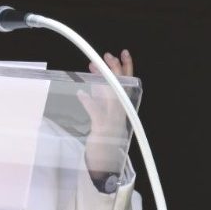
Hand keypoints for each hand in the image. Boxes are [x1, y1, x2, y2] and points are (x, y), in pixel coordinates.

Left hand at [76, 50, 133, 184]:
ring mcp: (114, 119)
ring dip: (104, 81)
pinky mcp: (103, 127)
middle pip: (122, 86)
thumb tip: (94, 70)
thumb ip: (101, 90)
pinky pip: (96, 112)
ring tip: (94, 67)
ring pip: (112, 96)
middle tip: (106, 56)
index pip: (129, 82)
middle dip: (116, 70)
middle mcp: (122, 110)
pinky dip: (89, 102)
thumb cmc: (104, 129)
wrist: (106, 156)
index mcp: (124, 105)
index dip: (128, 66)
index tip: (124, 53)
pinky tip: (81, 93)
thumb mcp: (105, 107)